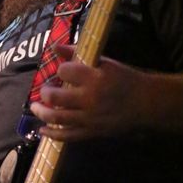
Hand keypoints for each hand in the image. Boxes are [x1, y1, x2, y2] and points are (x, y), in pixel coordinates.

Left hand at [29, 44, 145, 141]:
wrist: (147, 104)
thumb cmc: (126, 80)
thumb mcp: (106, 62)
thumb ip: (79, 54)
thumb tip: (56, 47)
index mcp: (95, 77)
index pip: (64, 71)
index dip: (61, 70)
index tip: (63, 72)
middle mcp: (89, 98)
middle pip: (54, 96)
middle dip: (45, 93)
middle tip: (45, 91)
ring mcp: (89, 118)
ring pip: (56, 117)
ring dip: (41, 112)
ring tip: (35, 107)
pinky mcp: (91, 132)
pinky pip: (67, 136)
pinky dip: (52, 133)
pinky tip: (42, 130)